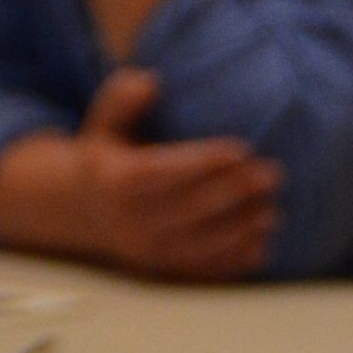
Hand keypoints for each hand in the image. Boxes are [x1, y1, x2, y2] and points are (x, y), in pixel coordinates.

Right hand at [0, 70, 280, 278]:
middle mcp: (133, 220)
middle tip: (272, 175)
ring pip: (202, 244)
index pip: (167, 171)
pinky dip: (235, 261)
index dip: (205, 161)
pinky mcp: (165, 270)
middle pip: (191, 208)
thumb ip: (121, 99)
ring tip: (272, 211)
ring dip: (241, 230)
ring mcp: (150, 251)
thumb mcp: (102, 124)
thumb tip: (150, 81)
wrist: (80, 212)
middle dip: (235, 193)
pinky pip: (204, 270)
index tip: (241, 149)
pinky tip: (262, 244)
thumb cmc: (104, 159)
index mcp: (118, 180)